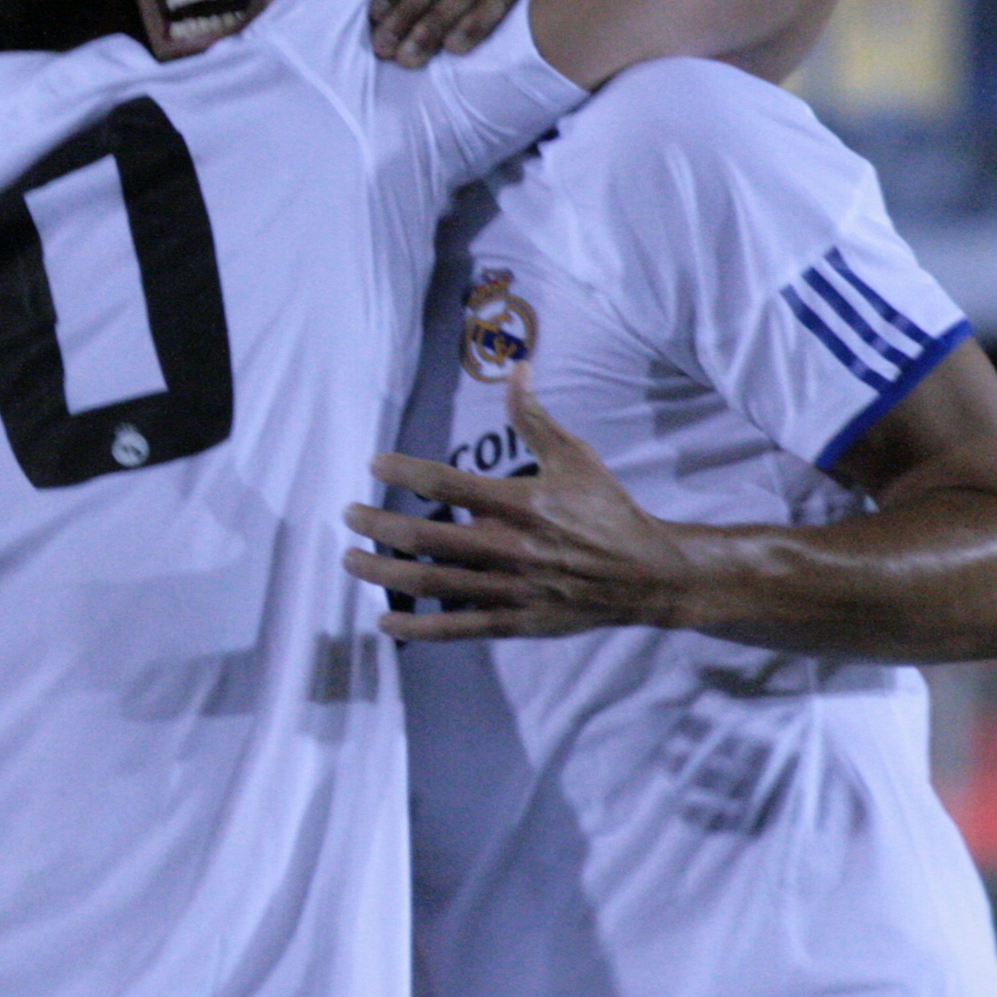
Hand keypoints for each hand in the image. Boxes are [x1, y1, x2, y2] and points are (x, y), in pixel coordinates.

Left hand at [342, 366, 702, 638]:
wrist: (647, 575)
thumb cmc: (606, 510)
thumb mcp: (575, 457)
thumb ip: (534, 418)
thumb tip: (516, 368)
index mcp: (522, 503)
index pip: (448, 485)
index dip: (405, 471)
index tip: (375, 463)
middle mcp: (510, 547)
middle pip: (427, 539)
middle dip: (378, 525)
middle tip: (348, 514)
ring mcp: (511, 589)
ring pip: (432, 584)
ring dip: (383, 573)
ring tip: (351, 560)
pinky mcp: (515, 621)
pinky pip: (457, 627)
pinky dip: (418, 627)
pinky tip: (386, 621)